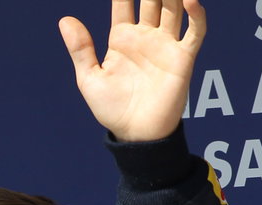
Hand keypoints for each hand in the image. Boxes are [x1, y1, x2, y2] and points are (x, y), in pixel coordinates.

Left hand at [60, 0, 205, 141]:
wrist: (136, 134)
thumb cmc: (112, 109)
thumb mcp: (89, 78)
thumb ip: (80, 49)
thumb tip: (65, 20)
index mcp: (121, 39)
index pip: (123, 4)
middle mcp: (145, 37)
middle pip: (151, 1)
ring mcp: (165, 45)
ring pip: (173, 9)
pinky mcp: (183, 58)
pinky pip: (194, 32)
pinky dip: (196, 15)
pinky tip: (190, 0)